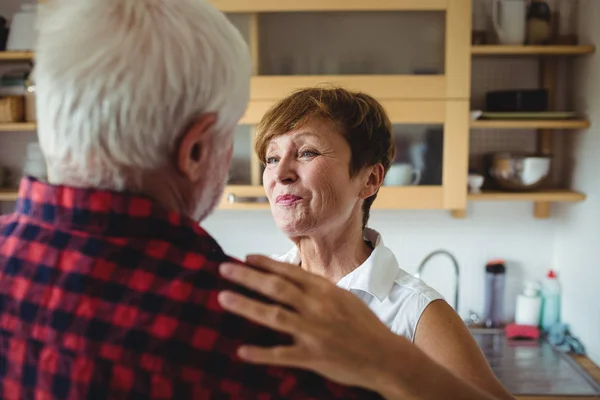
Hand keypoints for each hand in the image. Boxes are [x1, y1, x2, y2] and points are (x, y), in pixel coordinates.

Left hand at [217, 254, 404, 391]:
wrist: (387, 356)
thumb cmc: (365, 326)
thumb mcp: (345, 299)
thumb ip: (318, 291)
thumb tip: (292, 281)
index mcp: (326, 291)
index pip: (290, 272)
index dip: (266, 263)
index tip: (245, 257)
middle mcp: (318, 308)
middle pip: (276, 288)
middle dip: (247, 277)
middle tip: (224, 268)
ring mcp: (314, 332)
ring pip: (274, 315)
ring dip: (246, 305)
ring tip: (223, 297)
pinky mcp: (314, 357)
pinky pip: (282, 354)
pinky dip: (261, 352)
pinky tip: (241, 350)